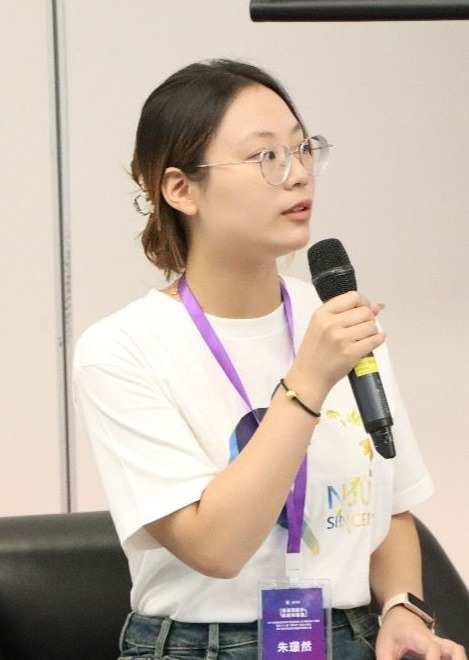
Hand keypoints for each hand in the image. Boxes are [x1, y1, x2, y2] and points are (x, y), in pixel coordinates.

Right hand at [288, 291, 385, 406]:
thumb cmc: (314, 352)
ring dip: (372, 330)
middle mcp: (331, 323)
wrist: (308, 377)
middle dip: (369, 318)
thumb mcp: (321, 326)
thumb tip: (377, 307)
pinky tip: (374, 340)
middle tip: (363, 327)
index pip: (352, 297)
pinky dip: (378, 339)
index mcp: (321, 314)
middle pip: (365, 311)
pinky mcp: (350, 353)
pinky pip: (374, 340)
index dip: (363, 302)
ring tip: (364, 337)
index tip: (364, 310)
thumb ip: (345, 314)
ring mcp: (341, 339)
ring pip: (371, 326)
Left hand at [376, 605, 466, 658]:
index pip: (432, 649)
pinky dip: (455, 659)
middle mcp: (434, 641)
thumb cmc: (393, 630)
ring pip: (457, 651)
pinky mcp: (442, 648)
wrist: (401, 613)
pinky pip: (454, 653)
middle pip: (454, 650)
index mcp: (420, 638)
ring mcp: (440, 644)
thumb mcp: (384, 646)